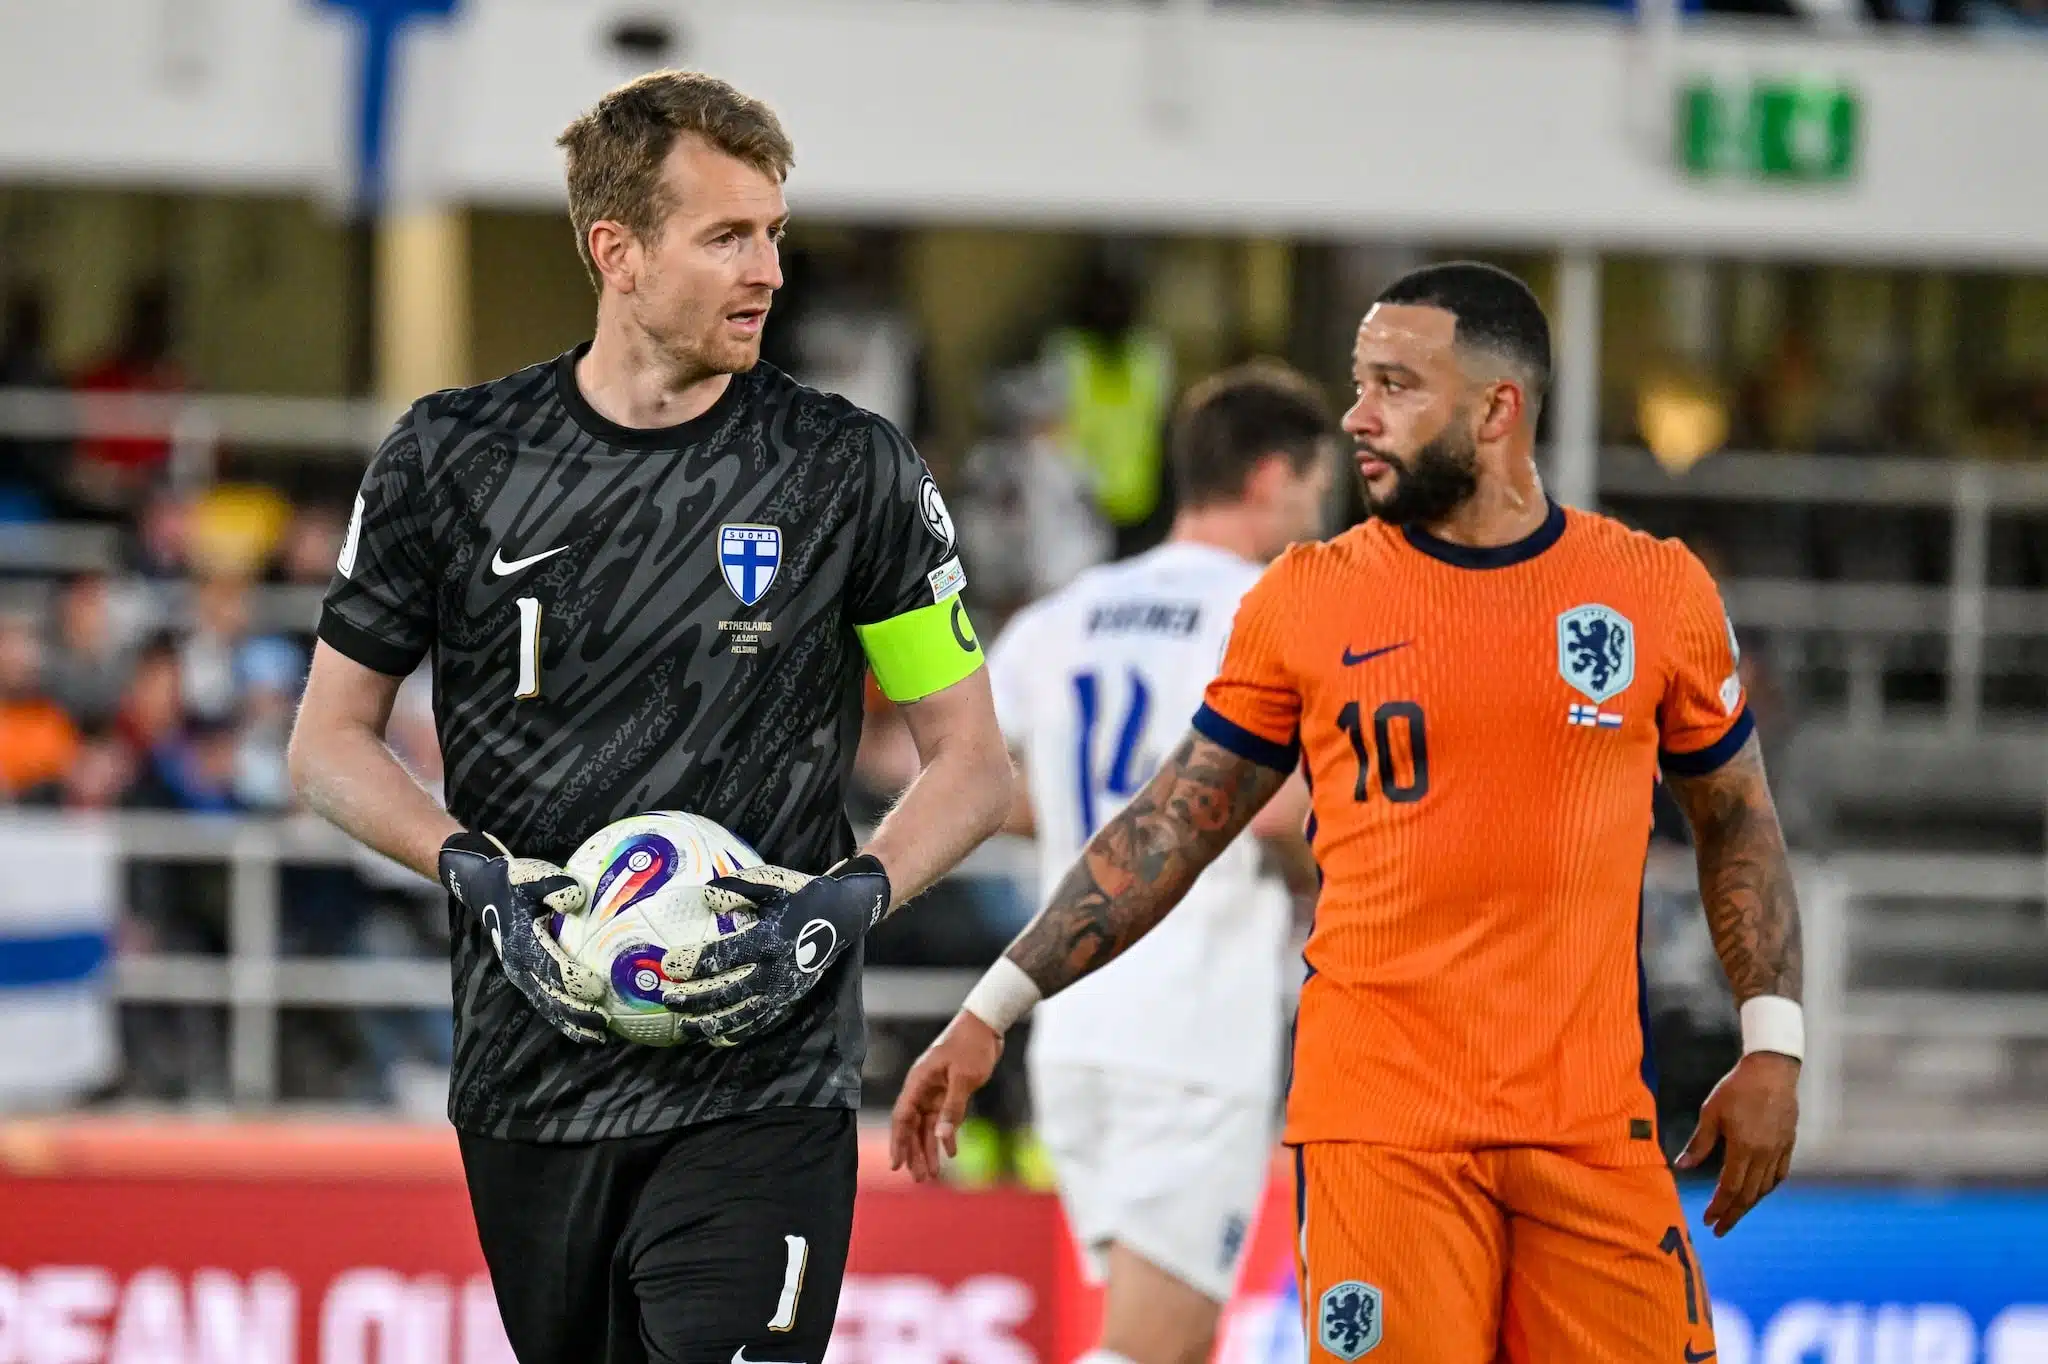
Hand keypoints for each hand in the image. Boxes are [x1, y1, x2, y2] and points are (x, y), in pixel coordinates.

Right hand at [439, 831, 609, 1044]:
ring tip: (600, 1037)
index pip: (551, 967)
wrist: (485, 892)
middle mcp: (520, 965)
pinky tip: (588, 1030)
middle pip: (551, 997)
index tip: (599, 988)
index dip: (574, 979)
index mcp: (523, 942)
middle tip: (604, 1023)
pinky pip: (547, 1004)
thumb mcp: (530, 874)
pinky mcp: (526, 979)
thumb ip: (553, 883)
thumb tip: (576, 897)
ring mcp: (521, 976)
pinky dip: (566, 1019)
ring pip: (548, 1007)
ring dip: (573, 1024)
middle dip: (577, 1012)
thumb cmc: (515, 882)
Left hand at [658, 855, 890, 1046]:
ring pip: (739, 1015)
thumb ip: (739, 887)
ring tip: (683, 1026)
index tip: (667, 964)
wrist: (843, 917)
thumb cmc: (802, 894)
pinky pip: (757, 1023)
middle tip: (666, 998)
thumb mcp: (773, 881)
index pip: (722, 957)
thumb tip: (704, 895)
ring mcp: (781, 991)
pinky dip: (734, 1032)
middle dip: (693, 998)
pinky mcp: (787, 1000)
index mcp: (767, 940)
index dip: (693, 963)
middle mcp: (773, 971)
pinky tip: (713, 1036)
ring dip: (708, 1022)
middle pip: (725, 992)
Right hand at [889, 1010, 1002, 1181]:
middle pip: (913, 1126)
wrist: (986, 1025)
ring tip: (931, 1174)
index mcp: (918, 1082)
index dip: (898, 1142)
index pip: (902, 1117)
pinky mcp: (950, 1091)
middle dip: (914, 1153)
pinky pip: (943, 1119)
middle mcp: (923, 1088)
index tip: (897, 1166)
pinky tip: (949, 1154)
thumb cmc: (972, 1046)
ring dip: (929, 1149)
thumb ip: (953, 1108)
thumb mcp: (964, 1078)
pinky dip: (945, 1136)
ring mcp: (936, 1090)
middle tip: (919, 1179)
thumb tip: (941, 1138)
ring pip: (927, 1126)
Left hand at [1676, 1050, 1799, 1236]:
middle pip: (1748, 1194)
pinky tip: (1757, 1193)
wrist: (1772, 1071)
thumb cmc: (1737, 1088)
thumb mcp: (1712, 1113)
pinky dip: (1767, 1189)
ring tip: (1734, 1214)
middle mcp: (1764, 1155)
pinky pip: (1779, 1175)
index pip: (1730, 1187)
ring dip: (1748, 1204)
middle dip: (1732, 1214)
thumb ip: (1699, 1143)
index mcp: (1743, 1148)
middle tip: (1719, 1229)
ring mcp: (1779, 1151)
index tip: (1708, 1221)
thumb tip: (1682, 1166)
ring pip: (1764, 1188)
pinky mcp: (1788, 1145)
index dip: (1718, 1207)